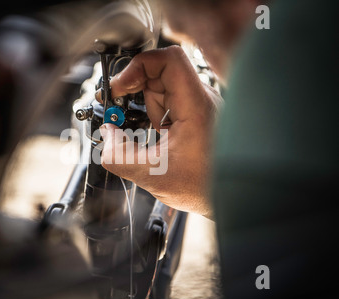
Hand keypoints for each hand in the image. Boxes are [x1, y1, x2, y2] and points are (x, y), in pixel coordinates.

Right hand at [98, 46, 221, 218]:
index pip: (169, 60)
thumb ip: (119, 155)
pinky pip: (171, 102)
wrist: (233, 197)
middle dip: (136, 90)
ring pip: (164, 88)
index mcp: (196, 107)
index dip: (138, 66)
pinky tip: (157, 134)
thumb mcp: (152, 175)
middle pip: (161, 73)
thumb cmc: (204, 188)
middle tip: (119, 108)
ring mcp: (200, 107)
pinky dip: (156, 113)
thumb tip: (107, 135)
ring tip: (148, 131)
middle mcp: (202, 100)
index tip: (120, 87)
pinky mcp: (198, 116)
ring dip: (147, 105)